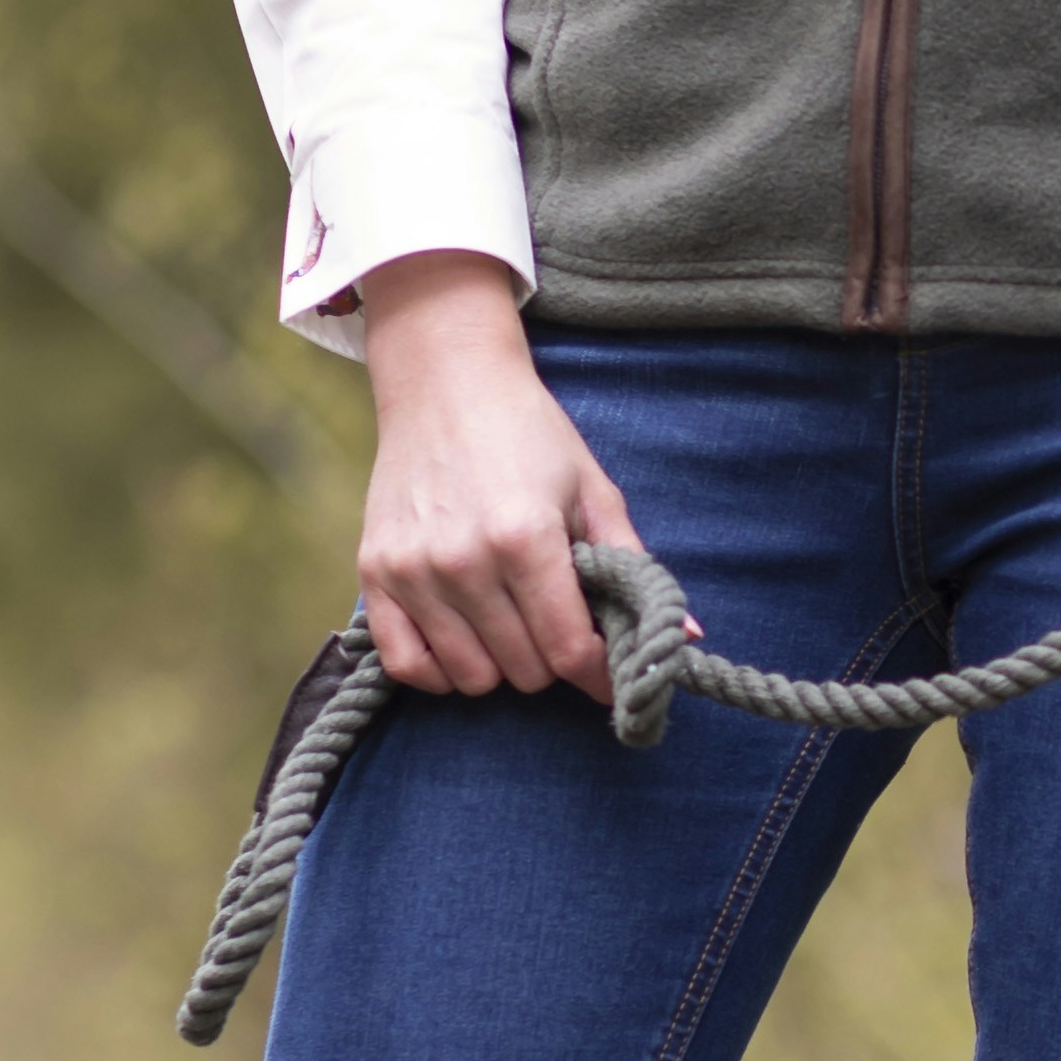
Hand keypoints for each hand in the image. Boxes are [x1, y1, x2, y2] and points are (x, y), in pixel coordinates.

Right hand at [353, 252, 635, 697]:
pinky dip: (441, 672)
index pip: (568, 649)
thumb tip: (685, 637)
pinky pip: (408, 665)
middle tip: (556, 623)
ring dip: (501, 665)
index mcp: (526, 538)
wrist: (445, 383)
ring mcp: (414, 571)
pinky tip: (465, 644)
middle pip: (524, 670)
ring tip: (512, 623)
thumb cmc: (528, 433)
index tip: (607, 671)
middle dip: (552, 658)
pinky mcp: (375, 573)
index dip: (598, 672)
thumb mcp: (592, 489)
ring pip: (471, 677)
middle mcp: (464, 562)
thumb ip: (633, 566)